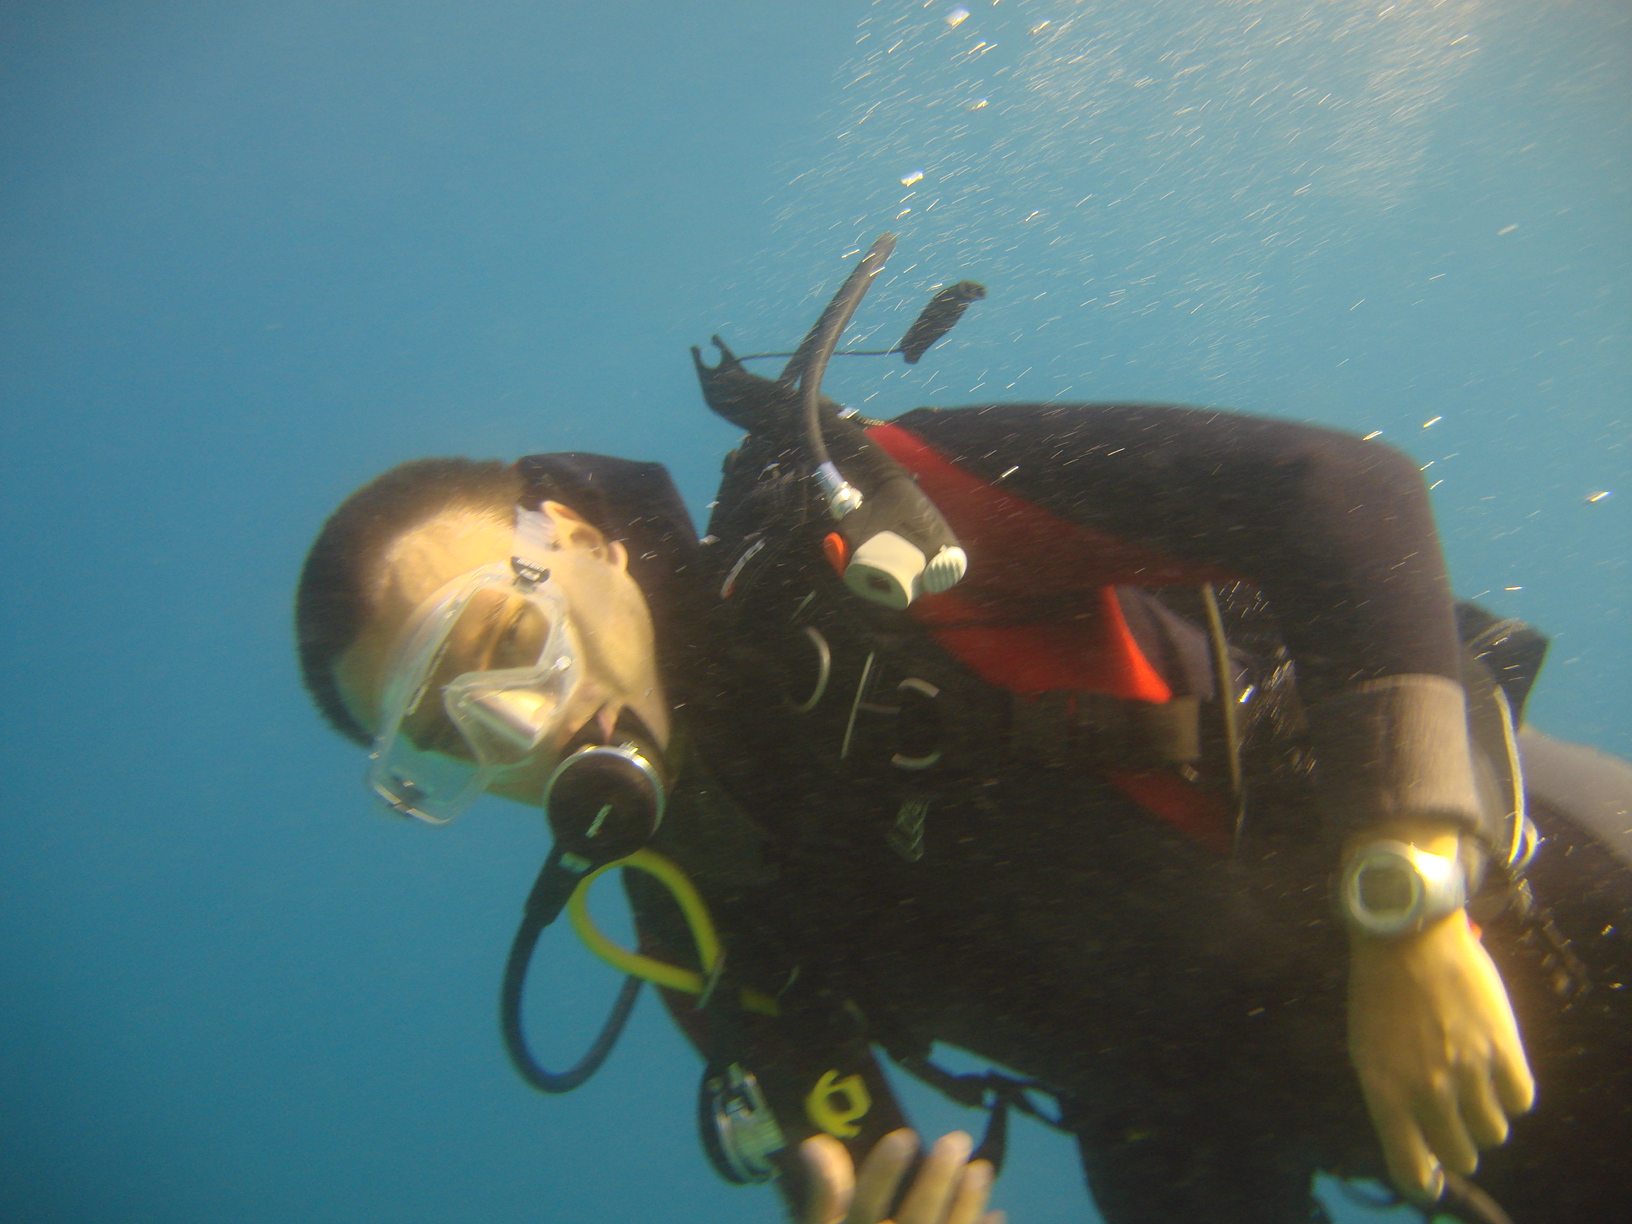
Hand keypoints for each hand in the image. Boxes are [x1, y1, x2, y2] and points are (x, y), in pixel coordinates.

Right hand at [799, 1129, 1003, 1223]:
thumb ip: (825, 1198)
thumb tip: (815, 1144)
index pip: (864, 1211)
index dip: (882, 1176)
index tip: (904, 1136)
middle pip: (914, 1223)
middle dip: (936, 1183)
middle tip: (957, 1139)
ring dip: (967, 1206)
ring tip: (981, 1168)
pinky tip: (995, 1216)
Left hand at [1347, 911, 1534, 1200]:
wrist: (1406, 938)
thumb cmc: (1378, 993)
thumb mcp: (1367, 1052)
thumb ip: (1392, 1101)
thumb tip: (1420, 1149)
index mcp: (1385, 1093)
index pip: (1410, 1169)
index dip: (1424, 1180)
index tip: (1430, 1175)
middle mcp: (1428, 1090)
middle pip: (1461, 1155)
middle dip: (1458, 1142)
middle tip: (1453, 1118)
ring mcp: (1469, 1071)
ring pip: (1494, 1132)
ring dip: (1486, 1116)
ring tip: (1473, 1086)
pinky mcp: (1503, 1049)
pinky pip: (1522, 1100)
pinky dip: (1511, 1092)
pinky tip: (1495, 1070)